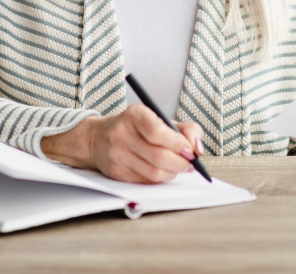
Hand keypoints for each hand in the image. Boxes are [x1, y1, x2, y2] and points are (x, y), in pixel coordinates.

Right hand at [40, 104, 203, 182]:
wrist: (97, 139)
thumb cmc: (135, 128)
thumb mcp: (158, 118)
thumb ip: (184, 129)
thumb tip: (198, 147)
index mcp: (134, 114)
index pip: (158, 131)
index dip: (178, 144)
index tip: (191, 151)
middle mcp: (122, 134)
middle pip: (159, 156)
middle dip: (181, 163)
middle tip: (190, 163)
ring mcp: (117, 155)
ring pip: (154, 173)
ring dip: (173, 173)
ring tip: (179, 167)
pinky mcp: (117, 173)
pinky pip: (146, 181)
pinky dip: (161, 178)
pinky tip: (164, 171)